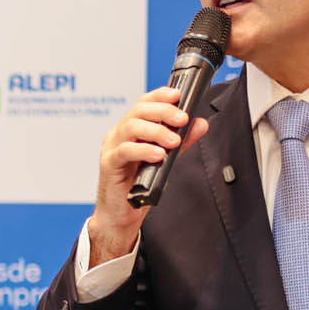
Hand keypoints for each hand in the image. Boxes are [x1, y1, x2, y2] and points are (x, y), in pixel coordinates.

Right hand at [85, 85, 209, 265]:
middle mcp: (119, 134)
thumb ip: (181, 140)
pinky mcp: (108, 164)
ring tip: (173, 141)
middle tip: (182, 119)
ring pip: (131, 127)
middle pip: (138, 111)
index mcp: (131, 129)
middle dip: (163, 112)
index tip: (178, 95)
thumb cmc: (137, 185)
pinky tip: (158, 155)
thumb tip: (200, 123)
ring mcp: (112, 147)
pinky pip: (124, 151)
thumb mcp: (165, 158)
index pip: (144, 103)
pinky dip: (144, 150)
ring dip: (156, 131)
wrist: (122, 214)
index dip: (160, 95)